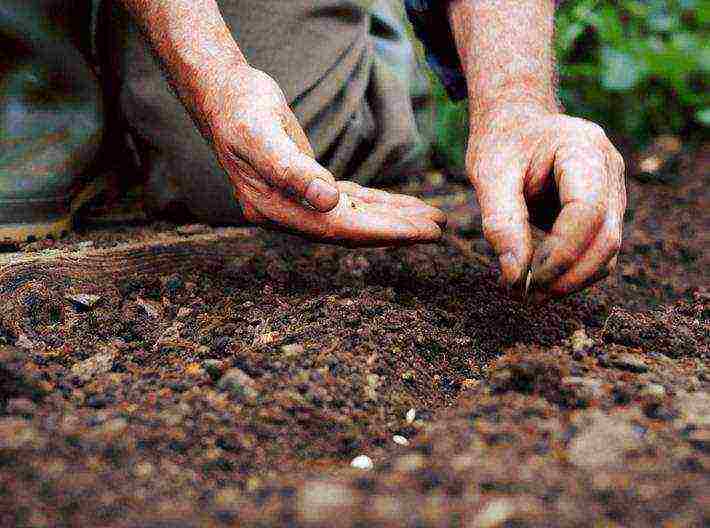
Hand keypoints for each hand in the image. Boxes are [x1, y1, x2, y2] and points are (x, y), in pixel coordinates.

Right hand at [200, 65, 445, 246]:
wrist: (225, 97)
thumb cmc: (240, 112)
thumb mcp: (261, 136)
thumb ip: (292, 171)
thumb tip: (329, 200)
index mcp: (276, 209)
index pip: (339, 227)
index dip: (382, 231)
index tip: (419, 233)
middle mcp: (289, 213)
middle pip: (352, 229)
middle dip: (396, 229)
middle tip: (437, 229)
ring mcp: (299, 202)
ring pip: (356, 216)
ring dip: (393, 217)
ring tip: (431, 218)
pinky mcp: (310, 187)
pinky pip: (350, 201)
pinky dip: (377, 203)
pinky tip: (401, 205)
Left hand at [467, 103, 625, 299]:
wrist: (517, 121)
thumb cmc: (502, 141)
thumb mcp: (489, 173)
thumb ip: (501, 222)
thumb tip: (514, 277)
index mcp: (584, 150)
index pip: (587, 211)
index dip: (560, 253)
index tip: (524, 279)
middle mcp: (609, 170)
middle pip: (607, 238)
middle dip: (568, 276)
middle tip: (525, 296)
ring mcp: (613, 191)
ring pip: (608, 252)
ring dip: (571, 280)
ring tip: (526, 291)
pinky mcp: (604, 211)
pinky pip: (596, 250)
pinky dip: (570, 270)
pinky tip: (536, 277)